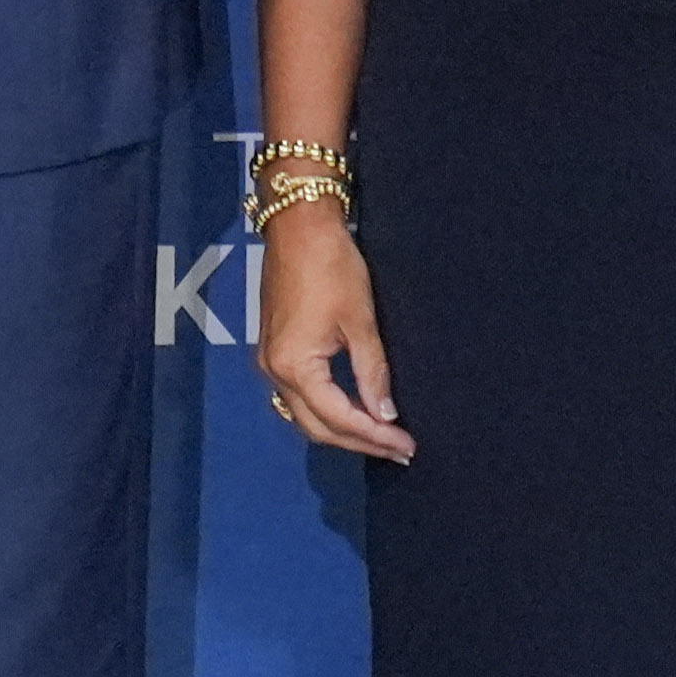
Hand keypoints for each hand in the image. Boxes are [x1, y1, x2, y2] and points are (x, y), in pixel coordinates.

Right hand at [252, 203, 413, 461]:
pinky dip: (325, 411)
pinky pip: (298, 397)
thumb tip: (385, 413)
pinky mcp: (273, 350)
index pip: (338, 418)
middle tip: (398, 450)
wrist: (298, 226)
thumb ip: (372, 372)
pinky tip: (352, 411)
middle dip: (359, 442)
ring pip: (304, 415)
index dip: (374, 436)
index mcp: (295, 366)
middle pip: (316, 427)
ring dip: (341, 430)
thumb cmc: (331, 265)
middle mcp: (274, 371)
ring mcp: (269, 362)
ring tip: (380, 437)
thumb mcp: (360, 320)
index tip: (406, 446)